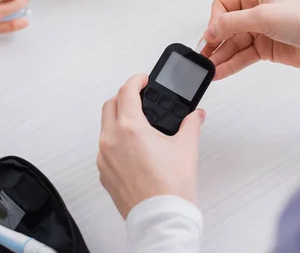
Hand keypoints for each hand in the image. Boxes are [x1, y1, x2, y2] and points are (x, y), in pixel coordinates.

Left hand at [98, 74, 205, 218]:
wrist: (161, 218)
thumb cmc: (170, 188)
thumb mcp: (186, 148)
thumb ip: (191, 124)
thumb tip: (196, 116)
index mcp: (130, 128)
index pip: (126, 91)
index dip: (136, 81)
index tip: (143, 80)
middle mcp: (111, 140)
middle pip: (110, 105)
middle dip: (124, 97)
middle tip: (140, 98)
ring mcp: (104, 157)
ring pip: (105, 126)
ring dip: (118, 118)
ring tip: (138, 123)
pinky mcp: (103, 172)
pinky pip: (104, 147)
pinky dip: (115, 139)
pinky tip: (133, 147)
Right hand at [202, 0, 299, 79]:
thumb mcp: (264, 17)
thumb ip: (232, 24)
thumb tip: (209, 31)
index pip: (223, 6)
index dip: (214, 22)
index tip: (210, 37)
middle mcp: (257, 10)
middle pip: (225, 27)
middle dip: (214, 43)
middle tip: (203, 58)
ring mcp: (262, 31)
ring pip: (233, 44)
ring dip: (221, 57)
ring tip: (208, 70)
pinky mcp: (267, 49)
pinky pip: (243, 56)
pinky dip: (231, 64)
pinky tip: (220, 72)